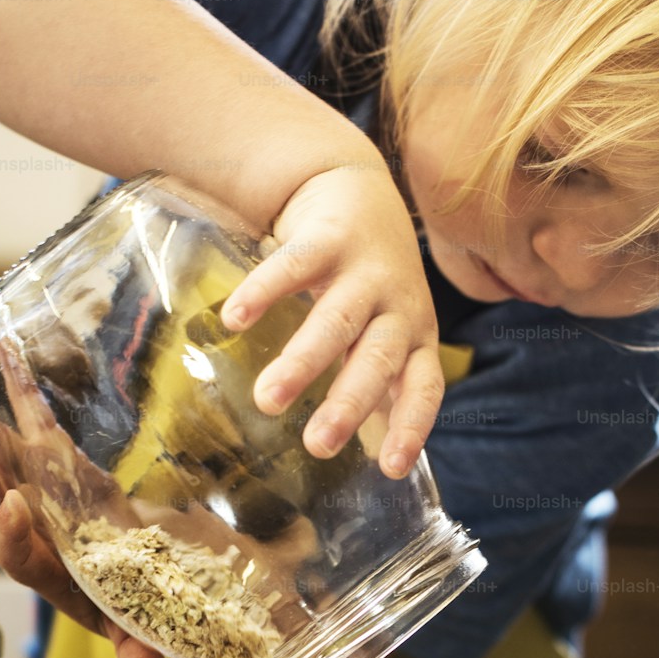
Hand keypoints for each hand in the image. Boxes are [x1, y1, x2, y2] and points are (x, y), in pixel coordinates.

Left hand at [0, 375, 165, 657]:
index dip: (9, 536)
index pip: (14, 558)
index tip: (16, 508)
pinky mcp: (45, 465)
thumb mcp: (141, 622)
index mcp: (47, 571)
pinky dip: (3, 396)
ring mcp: (30, 494)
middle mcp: (28, 533)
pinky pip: (17, 429)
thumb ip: (137, 642)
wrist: (142, 569)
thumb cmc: (137, 600)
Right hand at [220, 163, 443, 479]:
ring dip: (303, 362)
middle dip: (348, 404)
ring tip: (267, 401)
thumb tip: (366, 452)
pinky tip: (234, 320)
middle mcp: (398, 305)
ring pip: (336, 321)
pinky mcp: (328, 238)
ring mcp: (365, 270)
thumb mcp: (386, 329)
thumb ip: (376, 380)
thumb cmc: (370, 281)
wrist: (357, 187)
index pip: (424, 387)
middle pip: (377, 360)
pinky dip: (264, 292)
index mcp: (416, 336)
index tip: (391, 470)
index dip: (410, 426)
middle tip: (317, 446)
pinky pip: (294, 267)